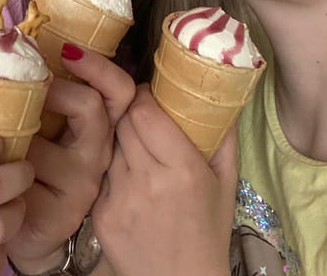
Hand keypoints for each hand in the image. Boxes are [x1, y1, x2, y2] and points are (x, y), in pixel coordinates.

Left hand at [7, 47, 134, 272]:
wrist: (22, 231)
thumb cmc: (28, 165)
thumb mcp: (41, 125)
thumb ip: (40, 93)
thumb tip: (6, 42)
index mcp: (99, 126)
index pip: (119, 90)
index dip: (99, 67)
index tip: (67, 50)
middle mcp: (99, 153)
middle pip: (91, 106)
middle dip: (53, 90)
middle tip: (27, 89)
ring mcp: (83, 185)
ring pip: (45, 142)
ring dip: (15, 134)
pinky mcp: (60, 213)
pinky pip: (23, 176)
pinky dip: (1, 167)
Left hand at [91, 85, 235, 275]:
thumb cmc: (208, 232)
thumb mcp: (226, 184)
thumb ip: (224, 138)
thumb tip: (221, 98)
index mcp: (183, 169)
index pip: (145, 112)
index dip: (144, 97)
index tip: (149, 95)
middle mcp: (149, 181)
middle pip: (123, 122)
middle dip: (130, 113)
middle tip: (140, 116)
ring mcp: (120, 199)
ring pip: (110, 146)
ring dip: (120, 141)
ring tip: (135, 150)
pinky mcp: (100, 216)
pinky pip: (101, 175)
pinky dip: (111, 171)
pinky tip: (127, 180)